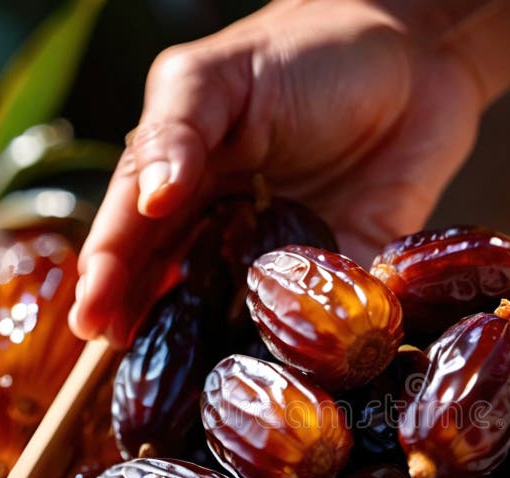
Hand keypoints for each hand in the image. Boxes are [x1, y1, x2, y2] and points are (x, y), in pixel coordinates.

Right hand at [67, 0, 486, 346]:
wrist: (417, 60)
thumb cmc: (307, 53)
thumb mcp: (224, 76)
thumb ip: (178, 129)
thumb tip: (149, 196)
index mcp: (184, 181)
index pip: (133, 236)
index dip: (109, 280)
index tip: (92, 326)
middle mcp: (226, 229)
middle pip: (178, 288)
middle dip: (150, 330)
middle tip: (130, 373)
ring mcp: (282, 256)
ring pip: (238, 313)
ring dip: (217, 350)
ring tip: (192, 390)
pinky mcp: (342, 271)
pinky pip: (316, 317)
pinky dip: (300, 346)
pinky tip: (280, 373)